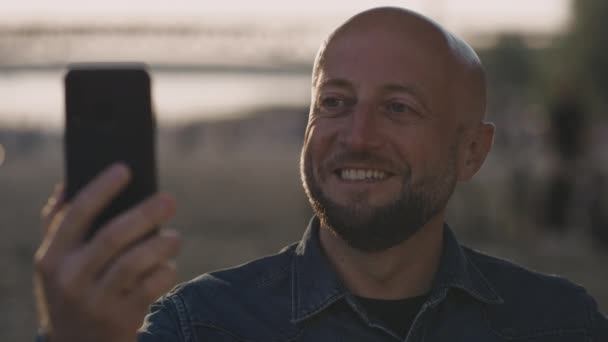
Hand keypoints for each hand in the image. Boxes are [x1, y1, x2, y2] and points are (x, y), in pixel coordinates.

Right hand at [34, 164, 180, 341]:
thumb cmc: (73, 290)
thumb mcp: (55, 264)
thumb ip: (58, 224)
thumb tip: (68, 182)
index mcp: (52, 258)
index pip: (76, 215)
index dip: (101, 189)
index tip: (125, 168)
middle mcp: (70, 279)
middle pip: (112, 237)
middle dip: (145, 214)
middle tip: (169, 199)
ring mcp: (95, 301)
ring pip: (136, 262)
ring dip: (162, 244)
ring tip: (175, 237)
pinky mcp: (121, 318)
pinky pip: (151, 287)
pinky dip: (166, 272)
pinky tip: (168, 266)